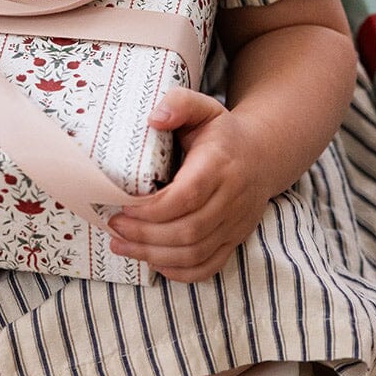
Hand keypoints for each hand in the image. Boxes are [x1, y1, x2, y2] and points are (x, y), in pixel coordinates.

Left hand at [106, 87, 272, 282]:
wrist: (262, 155)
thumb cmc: (221, 132)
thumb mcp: (202, 107)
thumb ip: (178, 103)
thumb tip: (153, 119)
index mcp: (220, 165)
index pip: (187, 196)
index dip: (153, 208)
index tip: (123, 205)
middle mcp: (232, 199)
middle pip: (188, 230)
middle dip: (145, 234)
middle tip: (113, 225)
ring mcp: (235, 224)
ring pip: (195, 253)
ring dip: (154, 255)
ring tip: (120, 245)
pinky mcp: (234, 240)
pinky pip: (209, 267)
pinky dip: (179, 272)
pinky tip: (152, 262)